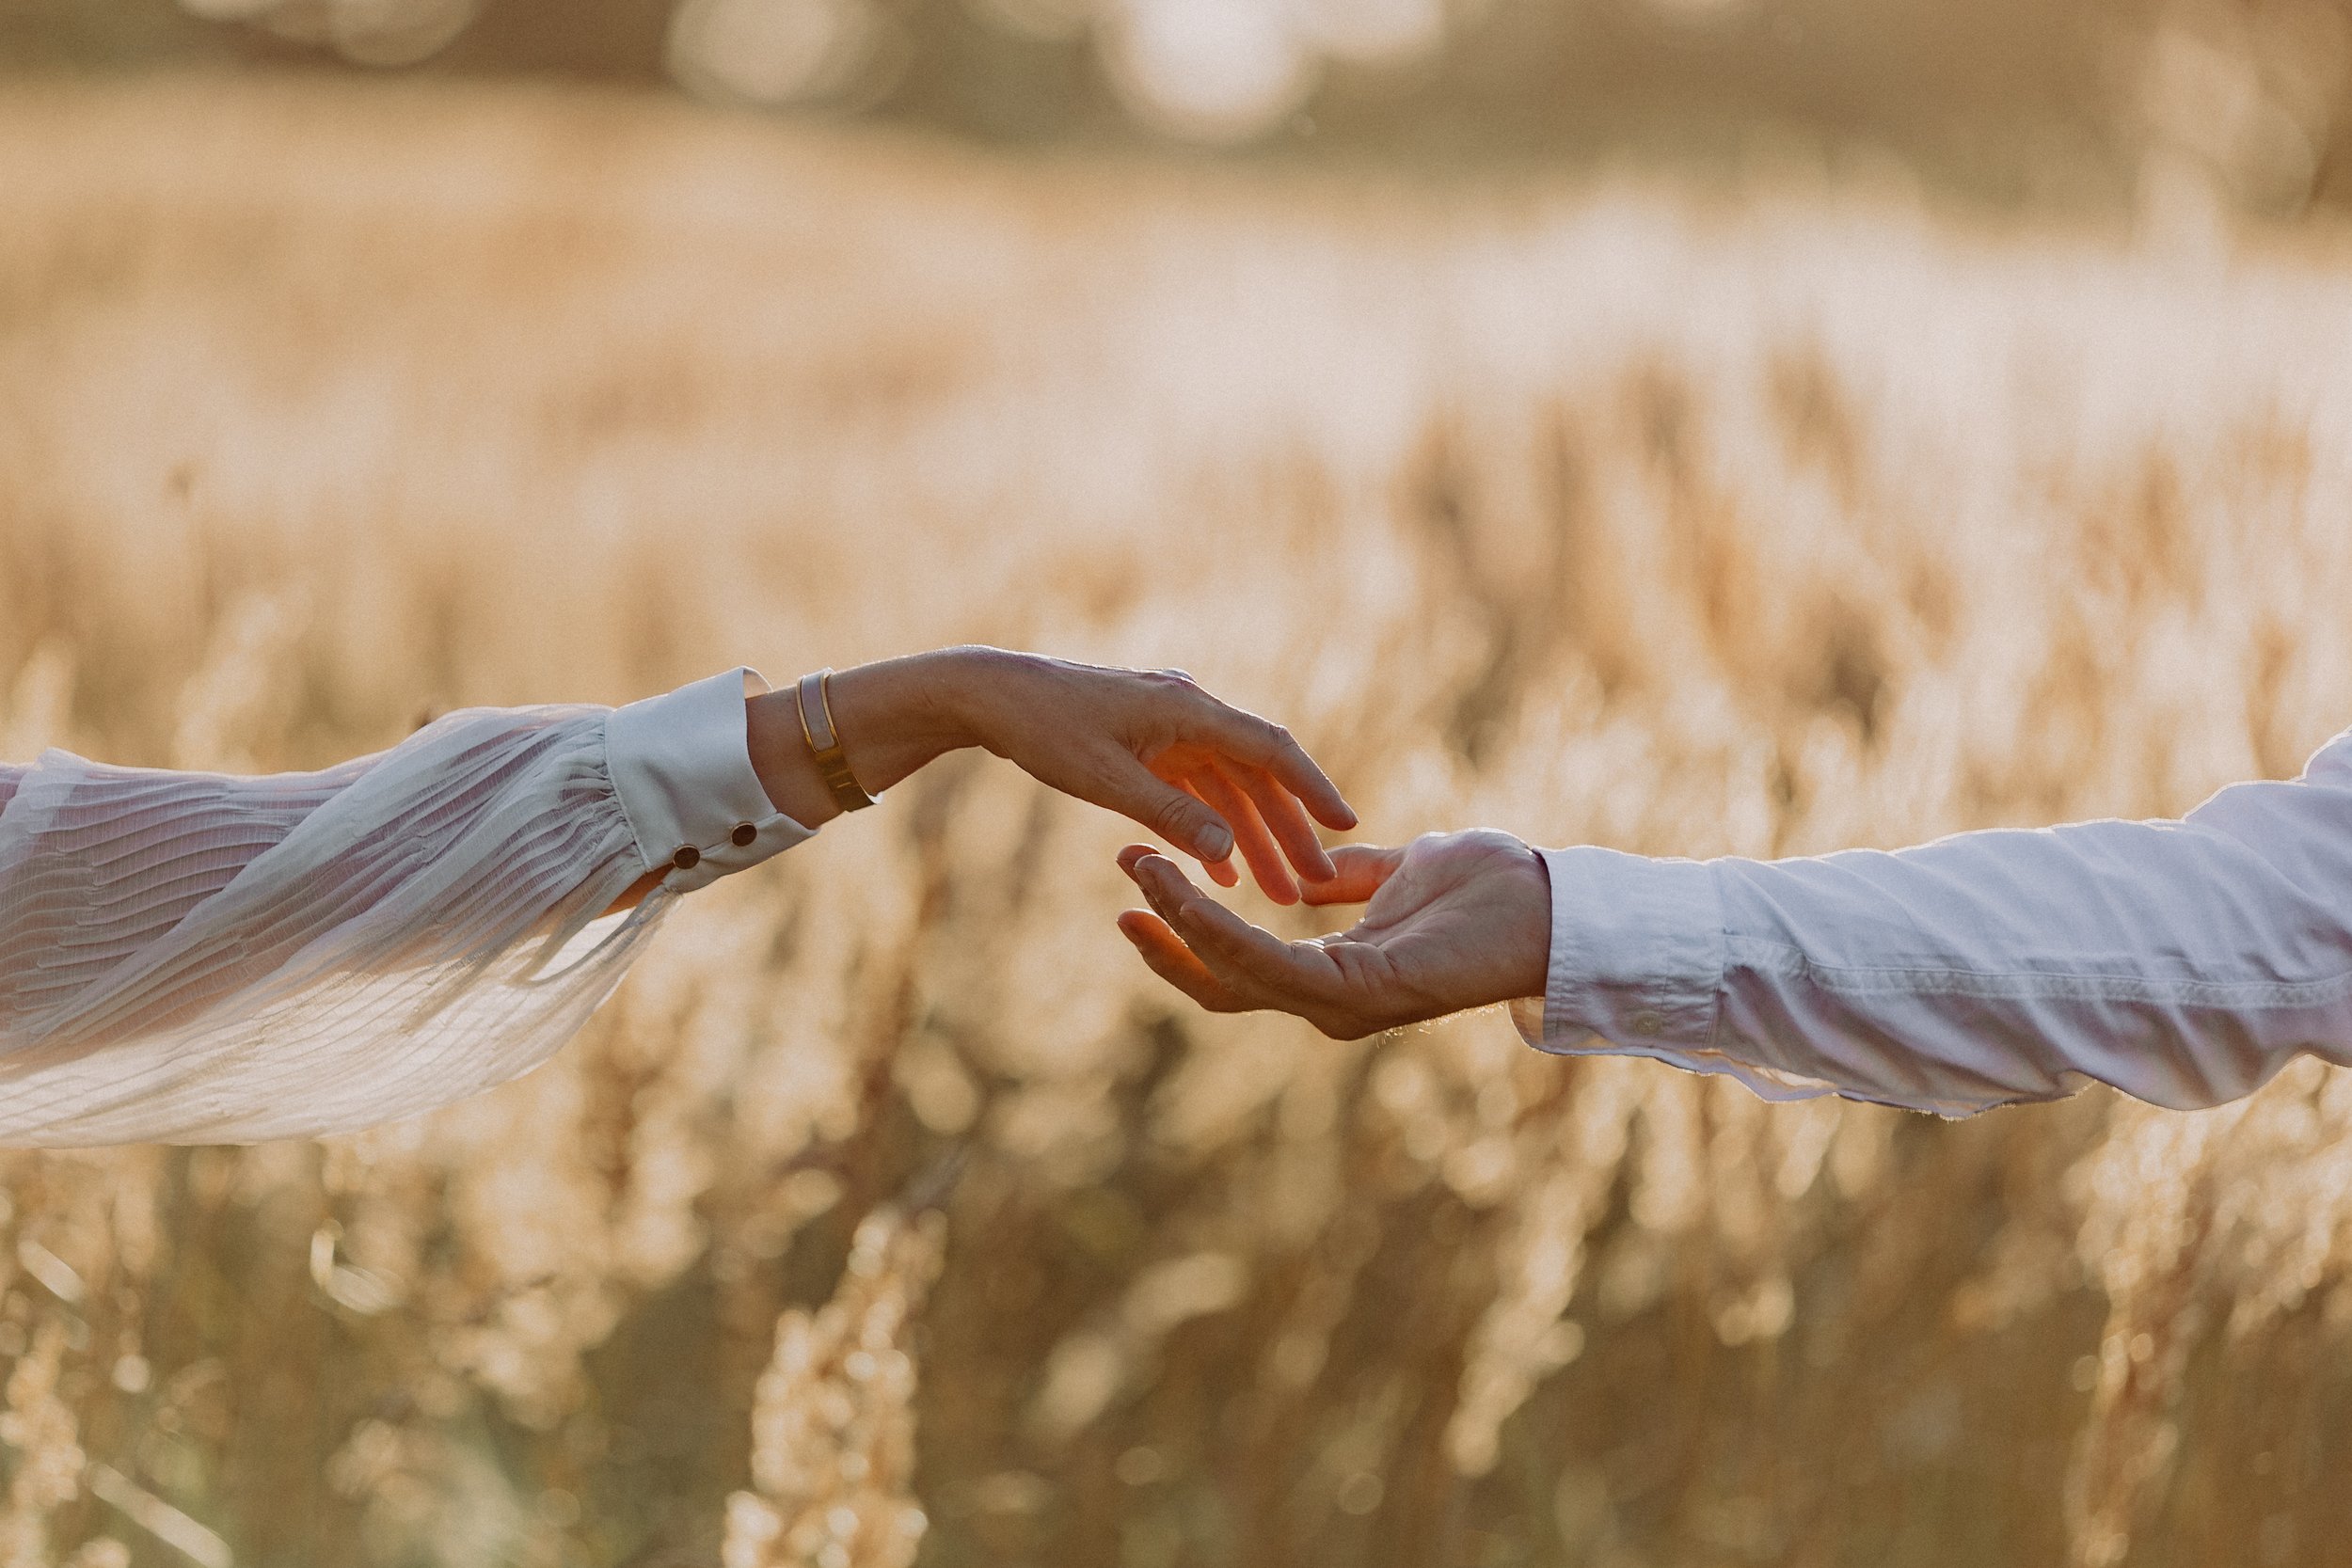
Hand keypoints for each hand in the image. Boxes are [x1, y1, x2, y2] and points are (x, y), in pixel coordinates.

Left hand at [751, 647, 1357, 902]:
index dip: (1313, 790)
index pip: (1271, 750)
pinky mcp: (1147, 741)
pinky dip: (1211, 826)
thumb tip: (1231, 854)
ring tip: (1276, 891)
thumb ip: (1171, 818)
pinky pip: (1194, 788)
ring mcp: (1169, 726)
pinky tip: (1222, 871)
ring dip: (1252, 836)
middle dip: (1288, 831)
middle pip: (1256, 774)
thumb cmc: (1044, 730)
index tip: (1347, 827)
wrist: (990, 695)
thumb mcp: (1107, 781)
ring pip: (1227, 786)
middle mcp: (1189, 712)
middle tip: (1316, 884)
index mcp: (1189, 711)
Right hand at [1114, 829, 1551, 1037]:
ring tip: (1139, 868)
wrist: (1551, 902)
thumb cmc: (1491, 889)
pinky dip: (1221, 930)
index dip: (1184, 930)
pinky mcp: (1360, 994)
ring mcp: (1343, 1007)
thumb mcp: (1401, 872)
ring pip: (1235, 973)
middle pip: (1219, 981)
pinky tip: (1186, 892)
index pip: (1237, 965)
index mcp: (1334, 975)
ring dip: (1179, 922)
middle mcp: (1330, 1003)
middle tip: (1121, 871)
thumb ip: (1352, 878)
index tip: (1142, 877)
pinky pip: (1271, 963)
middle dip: (1163, 932)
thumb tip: (1315, 873)